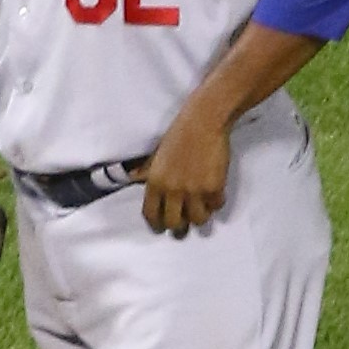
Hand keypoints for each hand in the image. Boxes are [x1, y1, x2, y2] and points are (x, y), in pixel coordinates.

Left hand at [133, 100, 229, 236]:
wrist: (204, 121)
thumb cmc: (179, 135)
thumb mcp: (156, 154)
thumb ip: (146, 171)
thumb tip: (132, 178)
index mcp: (155, 182)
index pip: (151, 214)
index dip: (156, 224)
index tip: (161, 226)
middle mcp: (173, 190)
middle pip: (174, 223)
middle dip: (179, 226)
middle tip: (184, 223)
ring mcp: (195, 190)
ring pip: (198, 220)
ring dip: (199, 216)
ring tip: (201, 209)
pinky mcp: (214, 187)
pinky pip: (216, 206)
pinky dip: (215, 202)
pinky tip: (213, 194)